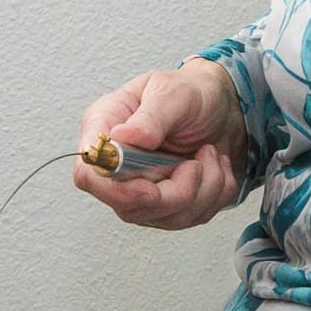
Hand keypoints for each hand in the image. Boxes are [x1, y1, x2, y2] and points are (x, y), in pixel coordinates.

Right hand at [72, 61, 244, 229]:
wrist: (222, 106)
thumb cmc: (190, 92)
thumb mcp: (172, 93)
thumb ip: (149, 117)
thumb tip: (121, 137)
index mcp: (105, 129)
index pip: (89, 175)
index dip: (116, 190)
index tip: (151, 188)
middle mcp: (118, 165)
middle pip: (127, 207)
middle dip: (175, 193)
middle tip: (196, 163)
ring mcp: (141, 188)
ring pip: (164, 217)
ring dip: (203, 190)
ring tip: (209, 155)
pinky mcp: (167, 204)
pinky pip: (190, 218)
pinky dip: (214, 194)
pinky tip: (214, 166)